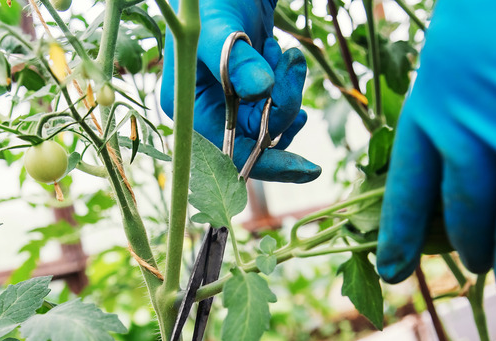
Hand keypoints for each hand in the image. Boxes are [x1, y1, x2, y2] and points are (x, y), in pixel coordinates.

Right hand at [159, 0, 319, 181]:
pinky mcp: (245, 92)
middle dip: (282, 108)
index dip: (268, 162)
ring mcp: (226, 103)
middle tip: (291, 64)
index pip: (229, 153)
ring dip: (288, 94)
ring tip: (285, 55)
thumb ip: (236, 60)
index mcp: (188, 108)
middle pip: (255, 139)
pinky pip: (274, 110)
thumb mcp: (220, 27)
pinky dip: (289, 91)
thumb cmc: (210, 0)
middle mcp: (204, 112)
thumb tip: (260, 90)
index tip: (307, 168)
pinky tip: (288, 65)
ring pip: (269, 124)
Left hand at [376, 0, 495, 295]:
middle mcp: (479, 126)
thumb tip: (441, 190)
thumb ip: (445, 122)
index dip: (398, 235)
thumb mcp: (451, 64)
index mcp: (433, 106)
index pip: (408, 190)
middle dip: (473, 252)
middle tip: (478, 272)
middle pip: (470, 213)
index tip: (391, 269)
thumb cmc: (490, 16)